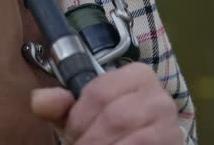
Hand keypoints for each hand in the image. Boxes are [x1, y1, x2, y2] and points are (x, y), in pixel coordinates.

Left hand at [30, 63, 181, 144]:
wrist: (146, 144)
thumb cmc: (110, 130)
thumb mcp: (82, 116)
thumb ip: (59, 106)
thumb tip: (39, 100)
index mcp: (136, 75)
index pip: (98, 92)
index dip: (78, 117)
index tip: (71, 133)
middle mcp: (158, 95)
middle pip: (114, 116)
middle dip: (90, 138)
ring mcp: (170, 121)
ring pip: (129, 136)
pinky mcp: (174, 142)